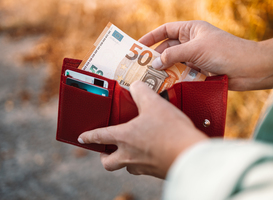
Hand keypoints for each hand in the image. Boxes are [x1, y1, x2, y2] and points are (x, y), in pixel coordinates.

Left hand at [78, 81, 206, 178]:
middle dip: (105, 157)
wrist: (190, 154)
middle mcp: (129, 155)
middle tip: (108, 150)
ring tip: (131, 149)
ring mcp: (142, 167)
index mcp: (124, 138)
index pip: (99, 137)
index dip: (88, 137)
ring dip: (124, 160)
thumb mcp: (154, 103)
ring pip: (126, 167)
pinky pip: (143, 169)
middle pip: (108, 163)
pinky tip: (152, 151)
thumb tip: (136, 86)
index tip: (81, 138)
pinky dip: (142, 162)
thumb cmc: (170, 131)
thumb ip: (141, 91)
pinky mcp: (156, 172)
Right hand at [139, 20, 272, 90]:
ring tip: (150, 77)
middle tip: (141, 67)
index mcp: (191, 30)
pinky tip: (165, 83)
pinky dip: (173, 77)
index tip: (138, 46)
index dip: (151, 37)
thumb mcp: (195, 49)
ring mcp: (195, 57)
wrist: (248, 69)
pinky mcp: (198, 71)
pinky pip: (181, 73)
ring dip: (163, 69)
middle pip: (167, 47)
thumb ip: (172, 55)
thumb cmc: (224, 51)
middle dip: (155, 56)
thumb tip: (154, 64)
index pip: (166, 30)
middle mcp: (191, 42)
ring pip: (173, 62)